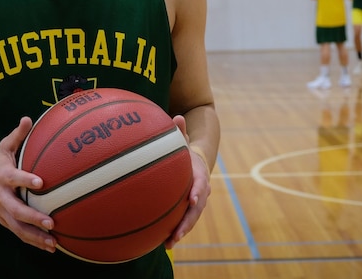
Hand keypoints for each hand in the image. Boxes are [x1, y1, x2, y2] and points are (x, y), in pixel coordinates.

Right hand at [0, 116, 56, 252]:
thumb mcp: (4, 147)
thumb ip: (18, 135)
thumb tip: (29, 118)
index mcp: (3, 176)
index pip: (15, 178)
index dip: (26, 179)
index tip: (41, 182)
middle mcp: (2, 196)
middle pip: (16, 210)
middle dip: (34, 217)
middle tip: (51, 221)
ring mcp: (2, 211)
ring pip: (18, 227)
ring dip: (36, 236)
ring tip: (53, 243)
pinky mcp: (5, 221)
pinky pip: (19, 233)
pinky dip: (33, 241)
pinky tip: (49, 246)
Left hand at [164, 115, 211, 249]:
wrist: (195, 164)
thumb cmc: (184, 152)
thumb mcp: (182, 141)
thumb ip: (179, 131)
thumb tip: (177, 117)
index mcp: (199, 174)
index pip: (200, 183)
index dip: (197, 191)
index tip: (192, 199)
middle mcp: (201, 191)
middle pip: (197, 209)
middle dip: (188, 222)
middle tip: (177, 233)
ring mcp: (196, 202)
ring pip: (191, 219)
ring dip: (181, 231)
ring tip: (168, 244)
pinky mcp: (188, 210)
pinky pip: (183, 222)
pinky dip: (175, 232)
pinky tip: (161, 243)